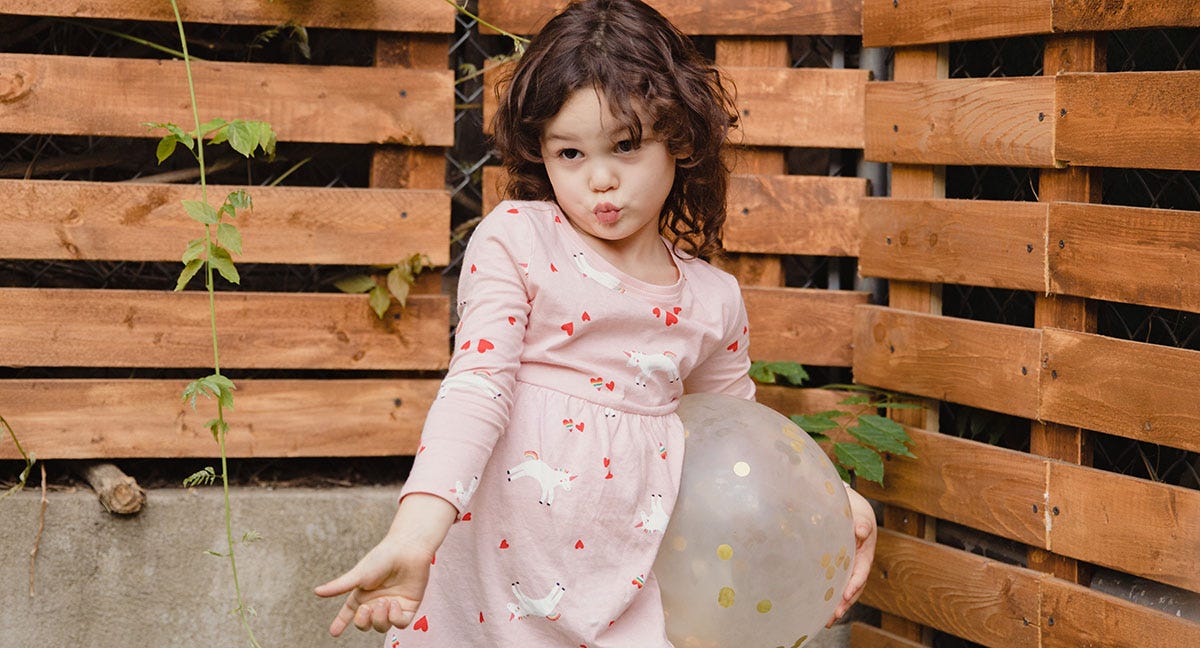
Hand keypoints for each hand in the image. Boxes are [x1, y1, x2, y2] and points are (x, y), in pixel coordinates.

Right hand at [314, 494, 456, 636]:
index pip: (349, 613)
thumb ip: (339, 587)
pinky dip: (395, 617)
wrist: (407, 549)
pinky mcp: (409, 606)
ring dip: (380, 618)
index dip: (341, 623)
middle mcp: (377, 601)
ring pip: (382, 626)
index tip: (334, 632)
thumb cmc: (382, 558)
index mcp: (363, 594)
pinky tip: (394, 602)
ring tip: (384, 601)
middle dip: (363, 621)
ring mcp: (393, 605)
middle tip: (366, 608)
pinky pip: (400, 623)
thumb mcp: (358, 575)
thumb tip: (316, 592)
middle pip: (366, 624)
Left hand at [827, 485, 876, 627]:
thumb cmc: (855, 510)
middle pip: (854, 586)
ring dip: (838, 605)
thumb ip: (861, 523)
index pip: (861, 571)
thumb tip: (861, 531)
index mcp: (865, 552)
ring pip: (845, 590)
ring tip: (827, 620)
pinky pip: (836, 584)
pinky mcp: (839, 569)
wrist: (849, 508)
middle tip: (834, 614)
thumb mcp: (860, 513)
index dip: (855, 583)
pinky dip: (831, 597)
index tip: (846, 594)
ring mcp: (849, 568)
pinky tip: (820, 610)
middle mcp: (858, 564)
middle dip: (846, 602)